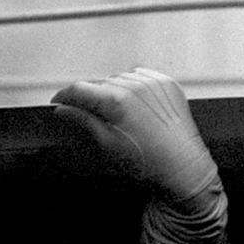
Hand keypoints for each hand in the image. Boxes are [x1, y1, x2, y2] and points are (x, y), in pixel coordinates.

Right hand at [51, 68, 220, 201]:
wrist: (184, 167)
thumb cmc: (151, 162)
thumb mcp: (109, 144)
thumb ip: (84, 121)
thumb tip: (64, 110)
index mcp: (118, 101)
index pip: (80, 88)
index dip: (64, 95)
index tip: (59, 102)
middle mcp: (136, 87)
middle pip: (99, 83)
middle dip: (90, 97)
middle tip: (87, 114)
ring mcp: (153, 83)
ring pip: (119, 78)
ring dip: (112, 90)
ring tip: (117, 114)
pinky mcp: (167, 84)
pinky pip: (141, 76)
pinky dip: (133, 86)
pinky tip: (134, 104)